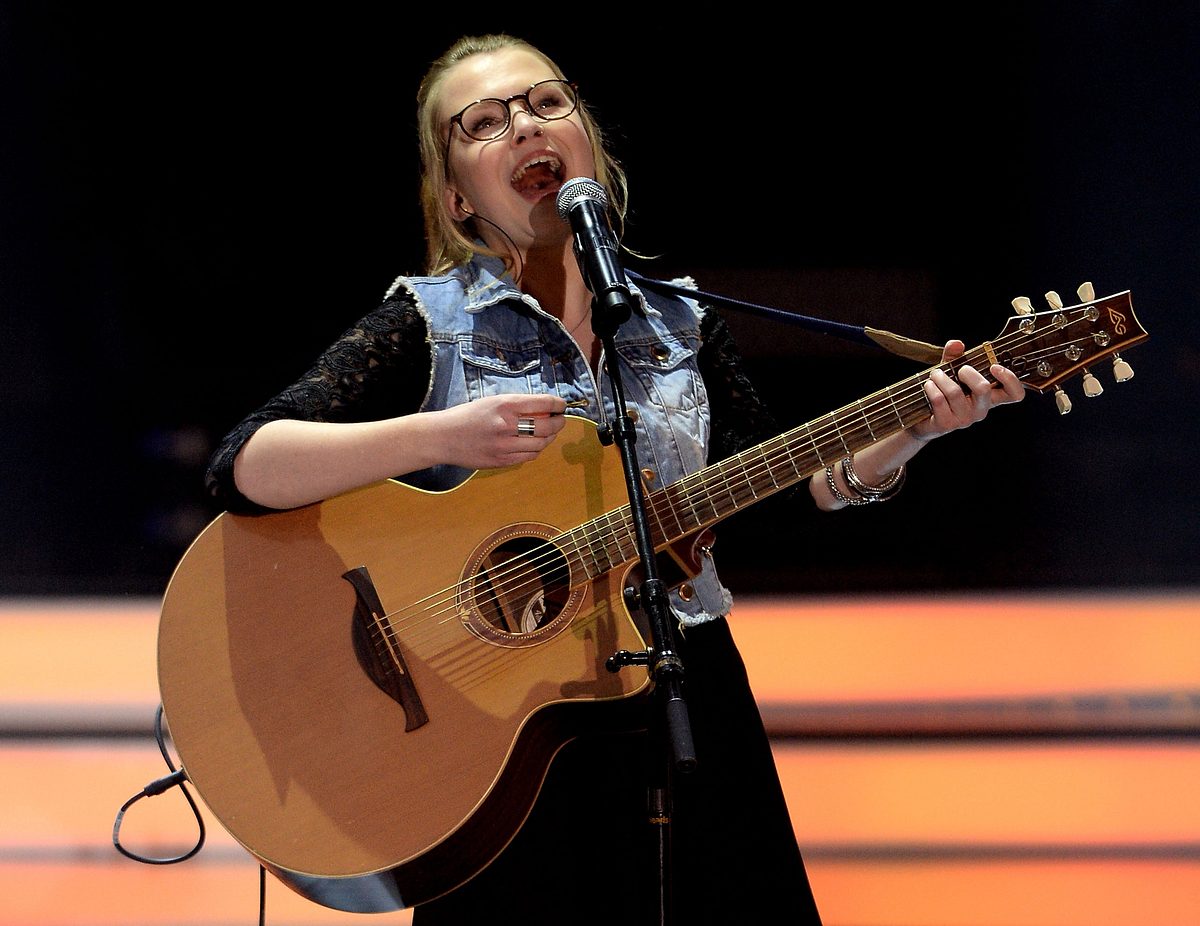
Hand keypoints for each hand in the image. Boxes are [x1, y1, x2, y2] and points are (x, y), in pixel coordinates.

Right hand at [436, 393, 568, 469]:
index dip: (558, 404)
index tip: (562, 405)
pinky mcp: (501, 461)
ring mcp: (504, 445)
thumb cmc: (467, 416)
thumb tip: (544, 408)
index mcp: (505, 405)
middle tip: (560, 420)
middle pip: (547, 426)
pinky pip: (529, 457)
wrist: (443, 437)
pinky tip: (535, 445)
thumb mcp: (492, 402)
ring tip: (550, 433)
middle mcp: (506, 425)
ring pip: (541, 444)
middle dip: (559, 422)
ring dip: (550, 438)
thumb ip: (516, 405)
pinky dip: (536, 450)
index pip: (543, 403)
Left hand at [909, 340, 1024, 441]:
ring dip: (940, 377)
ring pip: (954, 392)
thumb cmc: (943, 393)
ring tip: (935, 375)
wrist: (923, 420)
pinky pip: (939, 400)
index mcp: (990, 397)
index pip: (1015, 394)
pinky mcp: (946, 425)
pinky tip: (928, 386)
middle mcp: (980, 410)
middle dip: (967, 372)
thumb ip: (955, 356)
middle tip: (959, 370)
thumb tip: (956, 344)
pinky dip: (931, 387)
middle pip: (983, 389)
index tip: (994, 366)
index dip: (1010, 379)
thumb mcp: (951, 371)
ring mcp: (964, 419)